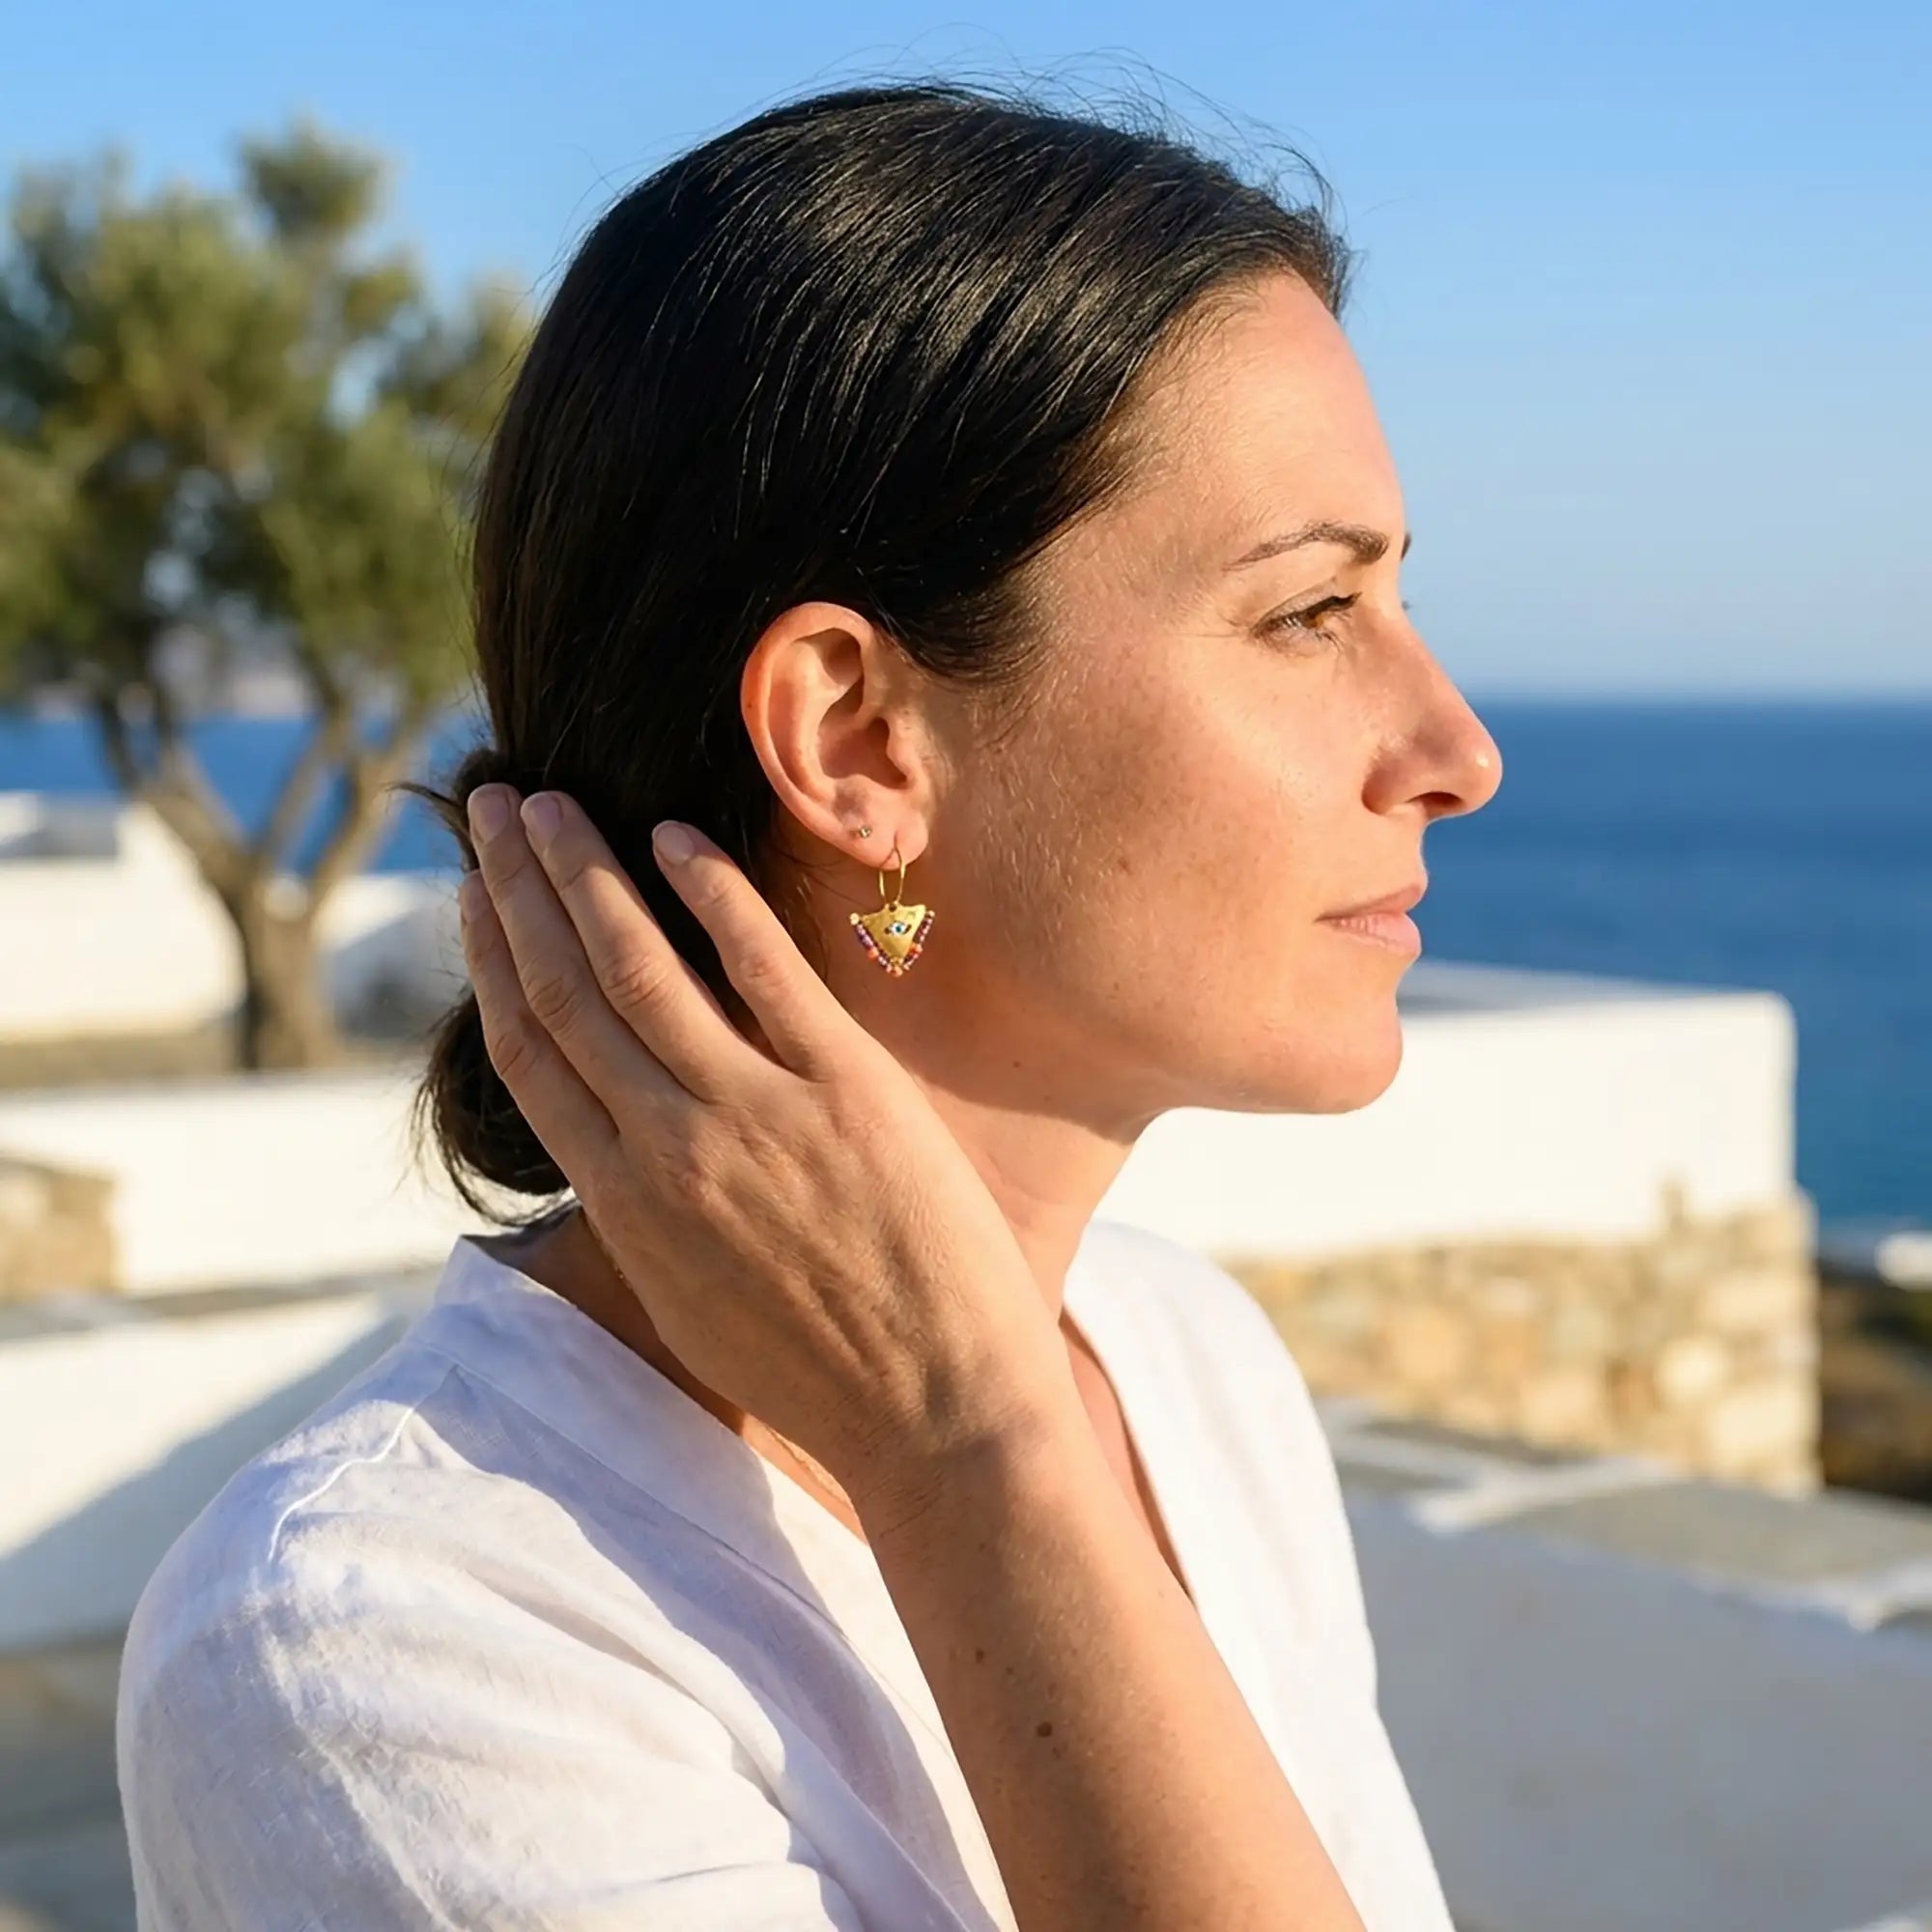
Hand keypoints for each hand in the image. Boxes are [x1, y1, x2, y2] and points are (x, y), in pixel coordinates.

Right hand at [457, 786, 1067, 1513]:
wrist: (940, 1420)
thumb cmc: (825, 1375)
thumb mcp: (696, 1305)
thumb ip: (648, 1215)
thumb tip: (619, 1144)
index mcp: (625, 1207)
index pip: (530, 1055)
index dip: (493, 961)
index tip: (472, 895)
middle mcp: (668, 1151)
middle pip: (565, 990)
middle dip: (518, 886)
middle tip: (492, 804)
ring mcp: (754, 1115)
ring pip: (637, 967)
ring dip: (586, 870)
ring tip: (553, 801)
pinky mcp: (845, 1091)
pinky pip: (762, 969)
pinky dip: (711, 898)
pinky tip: (675, 840)